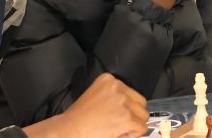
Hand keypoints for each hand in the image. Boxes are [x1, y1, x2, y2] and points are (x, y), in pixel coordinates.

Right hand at [24, 73, 148, 137]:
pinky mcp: (127, 118)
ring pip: (143, 116)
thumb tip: (131, 109)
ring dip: (133, 125)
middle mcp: (117, 87)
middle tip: (117, 123)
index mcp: (108, 79)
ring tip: (116, 129)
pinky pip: (142, 128)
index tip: (114, 114)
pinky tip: (118, 134)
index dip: (126, 107)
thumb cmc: (77, 119)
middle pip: (140, 102)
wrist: (68, 131)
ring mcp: (123, 102)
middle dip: (133, 115)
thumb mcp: (95, 97)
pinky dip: (133, 134)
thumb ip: (113, 97)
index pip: (130, 92)